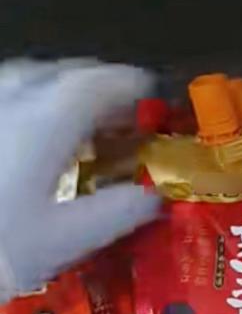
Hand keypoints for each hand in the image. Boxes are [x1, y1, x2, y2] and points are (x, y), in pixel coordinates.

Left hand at [0, 59, 160, 301]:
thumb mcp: (64, 239)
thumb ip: (117, 213)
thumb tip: (155, 197)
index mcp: (45, 123)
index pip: (96, 84)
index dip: (130, 86)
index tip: (151, 98)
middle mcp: (11, 100)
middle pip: (60, 74)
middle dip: (97, 88)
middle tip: (120, 116)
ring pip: (26, 80)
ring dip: (60, 92)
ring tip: (78, 123)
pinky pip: (8, 97)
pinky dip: (30, 104)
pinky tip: (29, 134)